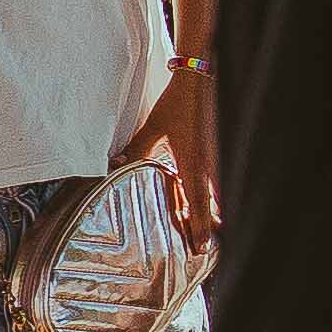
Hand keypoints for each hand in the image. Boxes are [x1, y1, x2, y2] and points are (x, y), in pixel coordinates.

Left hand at [118, 61, 220, 248]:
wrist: (199, 83)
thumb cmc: (177, 106)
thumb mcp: (152, 130)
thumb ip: (135, 151)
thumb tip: (115, 166)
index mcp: (191, 164)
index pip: (197, 203)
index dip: (200, 226)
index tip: (201, 247)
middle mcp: (207, 165)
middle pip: (212, 204)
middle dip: (210, 226)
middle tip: (208, 249)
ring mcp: (215, 157)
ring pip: (217, 193)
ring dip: (214, 211)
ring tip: (214, 230)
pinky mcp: (216, 150)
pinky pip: (217, 178)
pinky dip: (215, 193)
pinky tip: (214, 200)